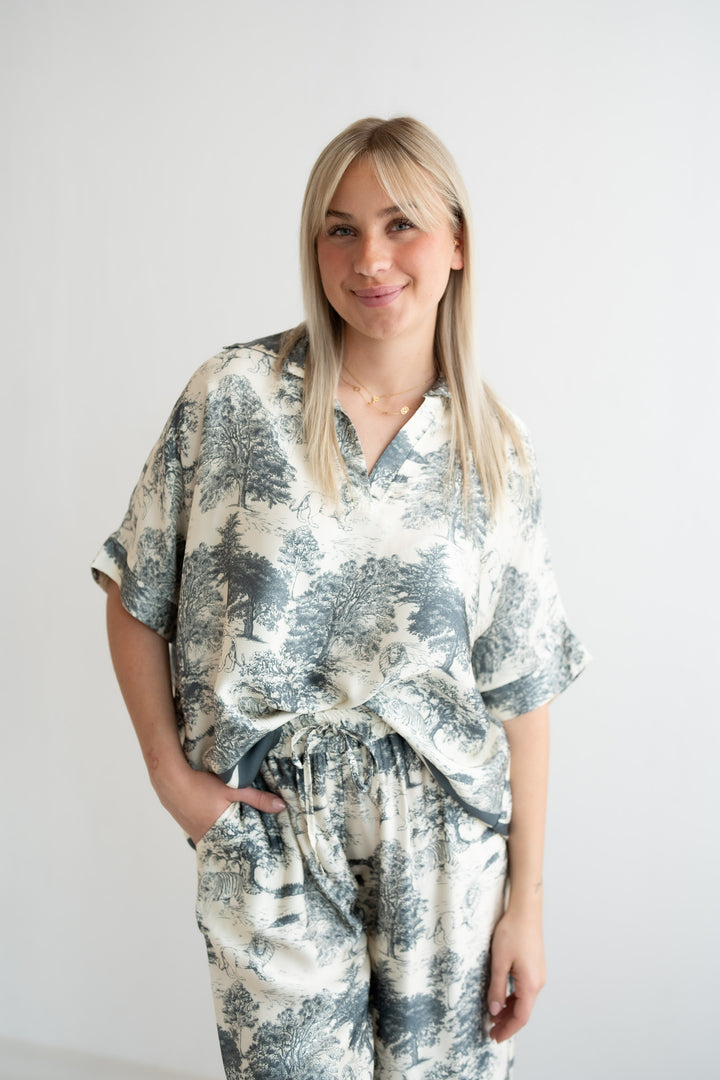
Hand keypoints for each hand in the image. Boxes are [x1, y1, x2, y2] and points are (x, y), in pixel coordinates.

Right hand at [152, 763, 284, 844]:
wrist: (170, 780)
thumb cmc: (201, 785)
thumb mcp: (233, 789)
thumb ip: (258, 798)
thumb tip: (281, 806)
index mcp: (219, 834)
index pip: (240, 849)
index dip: (252, 850)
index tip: (266, 854)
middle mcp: (207, 839)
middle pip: (230, 847)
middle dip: (243, 846)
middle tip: (261, 848)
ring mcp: (197, 836)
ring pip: (220, 841)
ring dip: (230, 838)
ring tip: (247, 838)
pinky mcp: (192, 829)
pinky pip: (210, 836)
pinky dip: (220, 832)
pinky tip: (227, 826)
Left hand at [487, 908, 545, 1042]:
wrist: (526, 911)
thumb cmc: (512, 932)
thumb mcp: (499, 962)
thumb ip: (497, 988)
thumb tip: (495, 1011)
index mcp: (531, 984)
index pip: (521, 1016)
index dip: (508, 1029)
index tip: (495, 1038)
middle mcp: (538, 982)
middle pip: (524, 1011)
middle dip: (508, 1023)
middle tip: (491, 1031)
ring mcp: (538, 974)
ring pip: (524, 1000)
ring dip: (510, 1011)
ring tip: (494, 1018)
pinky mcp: (535, 967)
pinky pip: (525, 990)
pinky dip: (514, 999)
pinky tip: (503, 999)